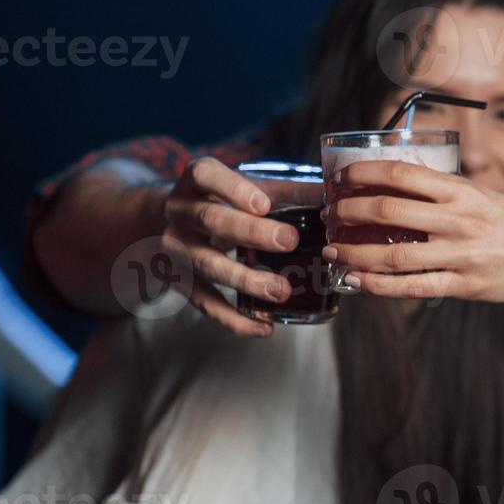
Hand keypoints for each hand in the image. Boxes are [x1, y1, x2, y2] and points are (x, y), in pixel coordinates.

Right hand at [160, 157, 299, 336]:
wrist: (172, 221)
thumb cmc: (224, 200)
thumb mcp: (246, 188)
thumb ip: (285, 192)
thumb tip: (331, 197)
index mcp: (196, 179)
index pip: (206, 175)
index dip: (234, 190)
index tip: (264, 205)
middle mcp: (180, 211)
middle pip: (212, 220)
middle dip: (250, 233)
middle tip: (288, 241)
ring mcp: (176, 248)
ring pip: (208, 265)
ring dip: (246, 280)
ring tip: (281, 291)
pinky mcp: (181, 281)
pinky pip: (205, 303)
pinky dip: (234, 319)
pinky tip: (264, 328)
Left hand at [320, 160, 503, 305]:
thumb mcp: (486, 196)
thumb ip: (446, 193)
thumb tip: (399, 187)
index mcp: (463, 190)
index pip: (401, 173)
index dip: (362, 173)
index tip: (341, 178)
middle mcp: (459, 220)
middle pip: (387, 212)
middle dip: (348, 213)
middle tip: (328, 214)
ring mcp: (461, 255)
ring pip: (392, 256)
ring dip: (353, 253)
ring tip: (333, 251)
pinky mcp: (464, 287)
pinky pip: (412, 288)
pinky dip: (378, 287)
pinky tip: (357, 283)